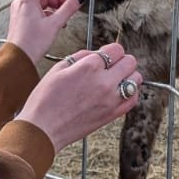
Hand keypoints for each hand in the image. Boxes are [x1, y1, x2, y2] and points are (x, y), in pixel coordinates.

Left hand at [5, 0, 82, 65]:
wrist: (18, 59)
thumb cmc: (31, 43)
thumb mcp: (55, 24)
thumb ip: (68, 8)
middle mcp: (23, 0)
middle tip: (65, 6)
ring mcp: (23, 7)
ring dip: (55, 3)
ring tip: (61, 18)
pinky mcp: (24, 15)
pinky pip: (40, 6)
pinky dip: (50, 10)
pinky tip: (55, 22)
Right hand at [16, 43, 143, 149]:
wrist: (43, 129)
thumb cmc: (45, 99)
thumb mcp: (58, 68)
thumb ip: (82, 56)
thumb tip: (97, 53)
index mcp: (89, 67)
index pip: (117, 49)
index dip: (110, 50)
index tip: (105, 56)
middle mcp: (104, 81)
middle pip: (130, 61)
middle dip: (121, 61)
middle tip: (111, 67)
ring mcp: (111, 99)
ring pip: (136, 79)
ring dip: (128, 76)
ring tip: (115, 80)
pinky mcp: (113, 114)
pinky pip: (134, 99)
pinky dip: (130, 93)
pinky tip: (118, 93)